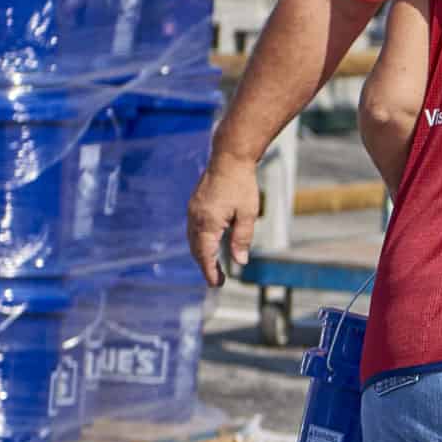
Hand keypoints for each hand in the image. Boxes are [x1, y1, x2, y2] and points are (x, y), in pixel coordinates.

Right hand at [186, 155, 259, 288]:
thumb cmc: (242, 184)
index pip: (205, 255)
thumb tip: (239, 261)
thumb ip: (242, 238)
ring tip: (215, 265)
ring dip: (202, 254)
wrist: (230, 157)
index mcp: (207, 222)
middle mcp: (195, 218)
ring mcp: (193, 210)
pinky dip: (200, 241)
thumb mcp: (248, 214)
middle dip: (206, 266)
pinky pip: (193, 229)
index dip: (210, 271)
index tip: (216, 284)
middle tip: (218, 279)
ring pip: (193, 240)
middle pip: (196, 250)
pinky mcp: (195, 204)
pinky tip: (210, 244)